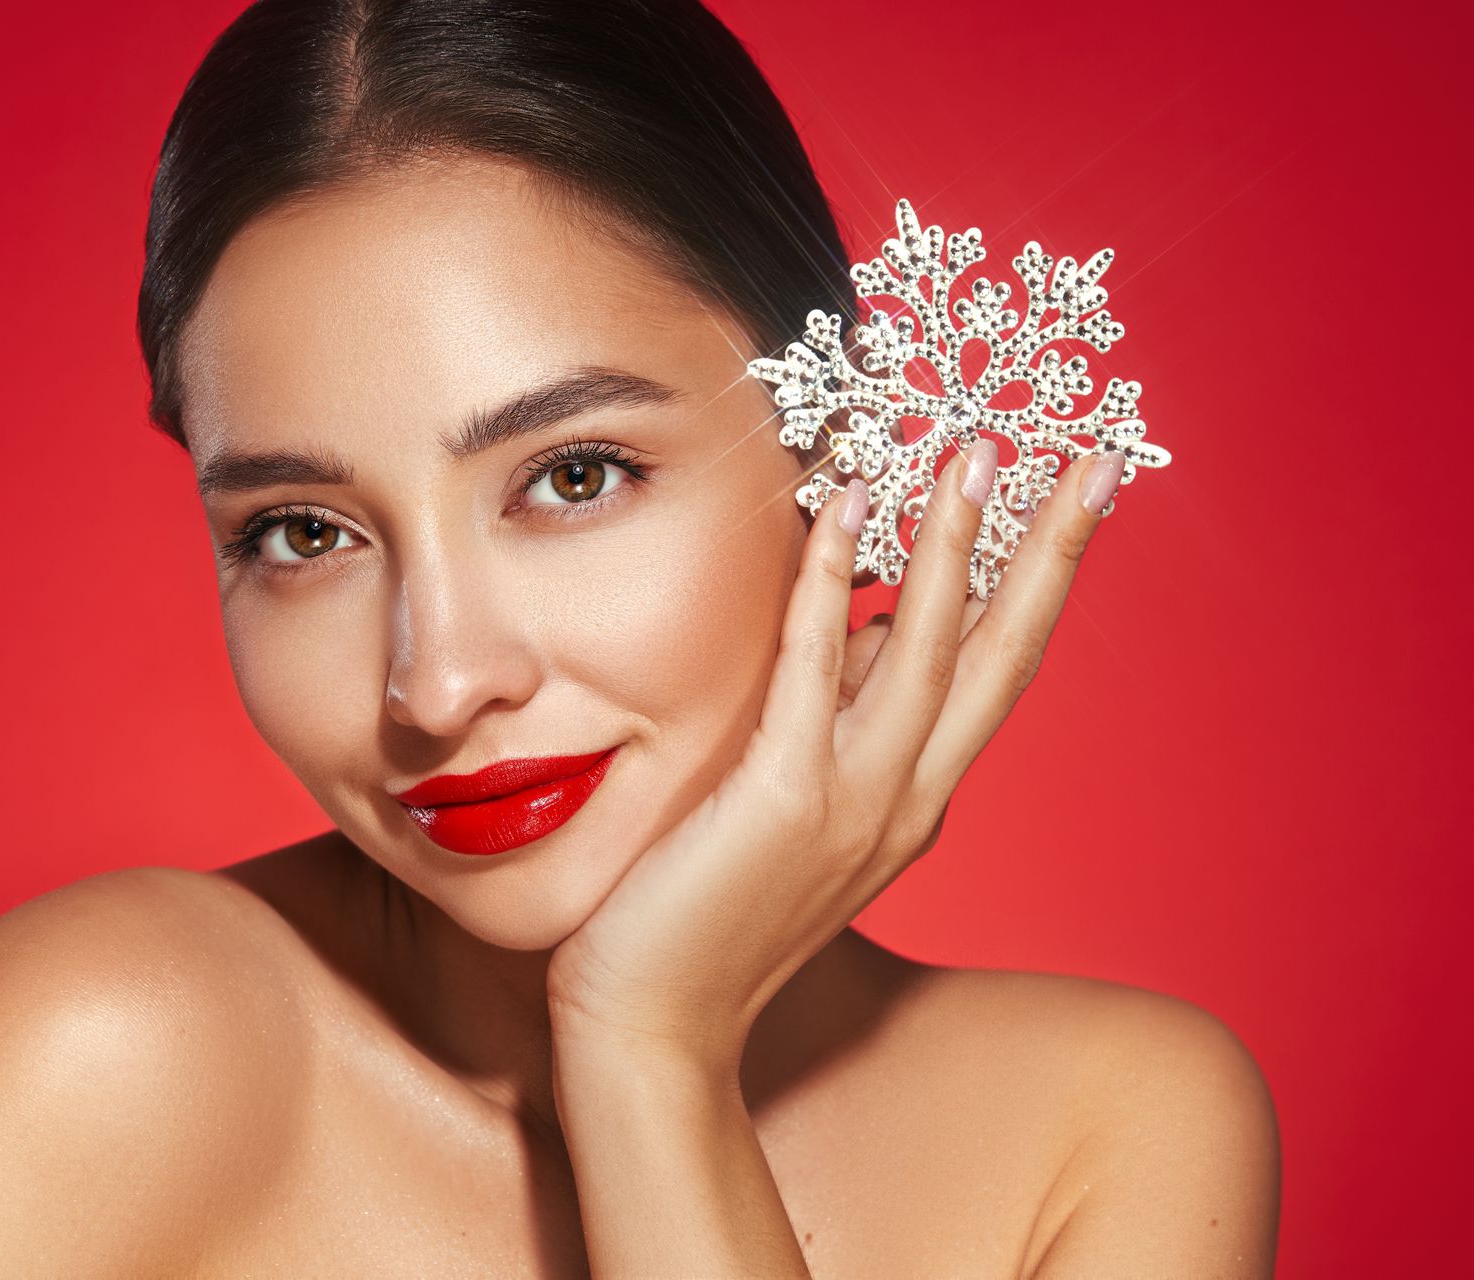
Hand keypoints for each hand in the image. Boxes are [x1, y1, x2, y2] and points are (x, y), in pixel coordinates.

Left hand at [545, 442, 1126, 1072]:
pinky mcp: (786, 799)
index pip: (995, 671)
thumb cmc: (711, 916)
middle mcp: (908, 798)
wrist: (656, 1027)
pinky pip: (814, 667)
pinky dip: (832, 581)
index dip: (1038, 585)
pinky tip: (846, 506)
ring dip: (955, 543)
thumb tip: (856, 622)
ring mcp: (855, 800)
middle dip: (1051, 552)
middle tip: (1093, 460)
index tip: (1070, 504)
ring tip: (977, 451)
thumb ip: (836, 721)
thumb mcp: (798, 807)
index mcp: (917, 800)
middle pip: (1003, 654)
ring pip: (926, 650)